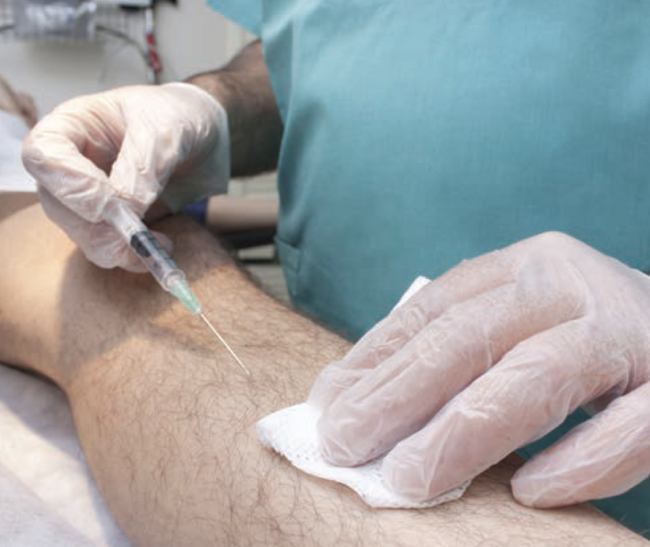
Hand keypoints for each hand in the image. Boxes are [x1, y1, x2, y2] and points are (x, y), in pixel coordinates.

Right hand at [22, 83, 228, 270]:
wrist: (205, 136)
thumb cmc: (178, 115)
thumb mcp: (166, 130)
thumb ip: (142, 167)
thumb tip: (124, 212)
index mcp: (73, 126)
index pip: (43, 156)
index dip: (70, 185)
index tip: (111, 204)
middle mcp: (71, 164)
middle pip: (58, 204)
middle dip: (98, 227)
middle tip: (139, 235)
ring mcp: (87, 197)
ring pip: (81, 234)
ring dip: (118, 247)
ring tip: (161, 242)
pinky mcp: (110, 223)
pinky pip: (106, 249)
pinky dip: (131, 257)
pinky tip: (159, 248)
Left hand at [310, 232, 649, 507]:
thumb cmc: (584, 340)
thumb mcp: (516, 326)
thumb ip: (450, 353)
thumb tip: (349, 397)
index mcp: (524, 268)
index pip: (434, 308)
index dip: (376, 357)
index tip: (329, 404)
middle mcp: (571, 285)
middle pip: (469, 338)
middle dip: (397, 397)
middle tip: (344, 445)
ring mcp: (628, 329)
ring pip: (535, 377)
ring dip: (461, 434)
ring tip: (406, 480)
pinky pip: (631, 426)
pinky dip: (579, 463)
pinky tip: (527, 494)